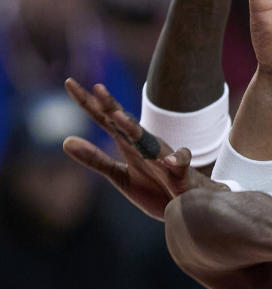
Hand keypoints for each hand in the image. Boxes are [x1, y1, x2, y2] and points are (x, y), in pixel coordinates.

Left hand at [63, 78, 216, 218]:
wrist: (189, 206)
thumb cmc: (155, 188)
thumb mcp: (120, 175)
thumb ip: (95, 159)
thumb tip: (65, 141)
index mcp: (128, 143)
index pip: (104, 118)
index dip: (87, 102)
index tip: (69, 83)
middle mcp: (144, 144)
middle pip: (125, 122)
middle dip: (111, 106)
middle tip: (97, 89)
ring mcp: (163, 157)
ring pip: (148, 140)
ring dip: (134, 129)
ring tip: (118, 118)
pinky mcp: (181, 173)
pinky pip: (181, 164)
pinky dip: (177, 161)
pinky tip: (169, 162)